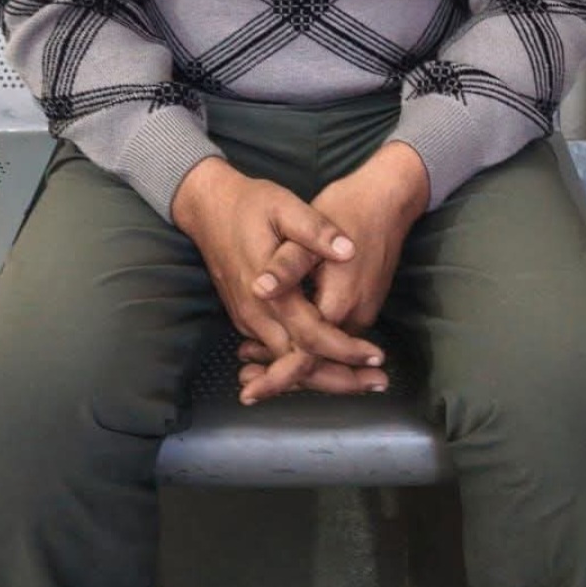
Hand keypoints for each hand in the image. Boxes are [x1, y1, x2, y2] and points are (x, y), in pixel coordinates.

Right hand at [171, 157, 385, 401]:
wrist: (206, 207)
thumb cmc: (249, 204)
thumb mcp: (284, 206)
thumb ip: (315, 231)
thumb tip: (348, 251)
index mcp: (270, 293)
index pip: (311, 336)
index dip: (345, 350)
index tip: (376, 355)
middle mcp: (256, 315)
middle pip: (299, 363)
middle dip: (339, 378)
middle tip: (378, 382)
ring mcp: (248, 319)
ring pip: (286, 361)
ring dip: (322, 374)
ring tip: (362, 378)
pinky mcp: (246, 317)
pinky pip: (276, 350)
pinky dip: (302, 362)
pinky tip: (329, 364)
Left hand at [237, 142, 429, 401]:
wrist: (388, 197)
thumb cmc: (347, 206)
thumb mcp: (309, 228)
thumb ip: (287, 265)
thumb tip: (259, 289)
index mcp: (340, 301)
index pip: (307, 355)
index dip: (277, 376)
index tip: (249, 392)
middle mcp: (356, 315)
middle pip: (317, 362)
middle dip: (282, 380)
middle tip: (245, 390)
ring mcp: (362, 311)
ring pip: (324, 353)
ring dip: (292, 364)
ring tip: (252, 372)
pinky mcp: (362, 304)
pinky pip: (332, 337)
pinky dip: (306, 346)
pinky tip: (281, 344)